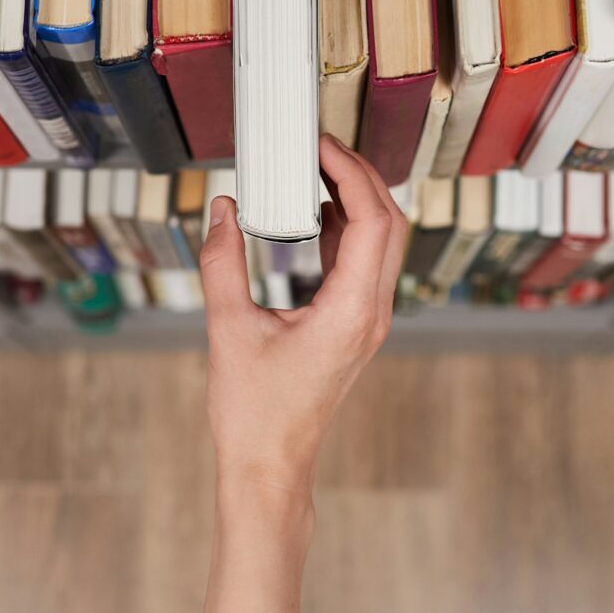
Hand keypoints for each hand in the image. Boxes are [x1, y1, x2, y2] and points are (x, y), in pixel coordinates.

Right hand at [199, 134, 409, 498]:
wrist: (270, 465)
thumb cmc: (253, 411)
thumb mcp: (228, 329)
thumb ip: (223, 263)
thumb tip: (224, 210)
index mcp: (350, 312)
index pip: (372, 222)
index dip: (351, 174)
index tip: (321, 147)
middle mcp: (371, 314)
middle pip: (390, 224)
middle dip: (361, 177)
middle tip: (322, 149)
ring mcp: (368, 322)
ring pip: (383, 244)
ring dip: (358, 202)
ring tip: (317, 172)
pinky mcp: (356, 327)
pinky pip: (365, 265)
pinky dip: (347, 231)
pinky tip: (314, 215)